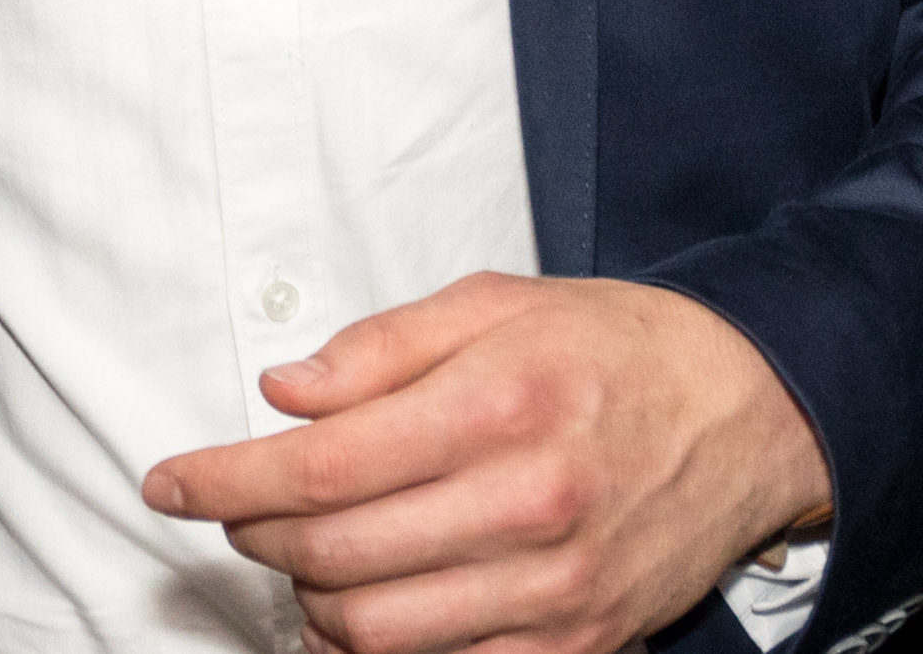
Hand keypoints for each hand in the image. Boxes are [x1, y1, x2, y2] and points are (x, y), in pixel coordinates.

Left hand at [143, 273, 832, 653]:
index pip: (320, 467)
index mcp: (502, 403)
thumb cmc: (620, 350)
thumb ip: (386, 346)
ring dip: (308, 598)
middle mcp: (528, 503)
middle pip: (332, 554)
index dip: (223, 480)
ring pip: (371, 631)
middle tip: (239, 505)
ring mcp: (553, 589)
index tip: (169, 480)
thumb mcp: (504, 303)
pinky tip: (362, 606)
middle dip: (255, 533)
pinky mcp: (575, 644)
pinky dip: (376, 651)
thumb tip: (283, 391)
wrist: (753, 414)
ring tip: (306, 552)